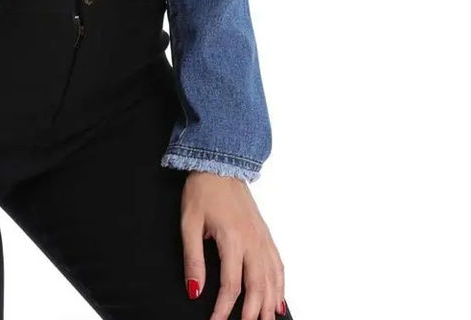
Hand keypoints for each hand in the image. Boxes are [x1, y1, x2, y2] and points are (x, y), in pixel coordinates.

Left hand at [181, 171, 286, 319]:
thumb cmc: (202, 191)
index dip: (223, 309)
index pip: (231, 285)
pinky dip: (280, 286)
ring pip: (272, 279)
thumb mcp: (189, 224)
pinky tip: (278, 301)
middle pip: (257, 287)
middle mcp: (252, 241)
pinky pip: (278, 265)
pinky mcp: (266, 234)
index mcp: (232, 239)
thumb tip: (194, 290)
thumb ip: (193, 259)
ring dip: (268, 304)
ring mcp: (262, 238)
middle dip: (252, 313)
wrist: (220, 164)